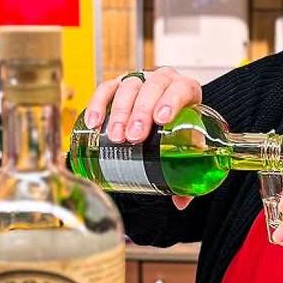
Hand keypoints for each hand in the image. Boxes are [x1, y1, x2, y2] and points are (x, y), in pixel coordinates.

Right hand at [83, 67, 200, 209]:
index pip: (180, 89)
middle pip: (151, 88)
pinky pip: (106, 89)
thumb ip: (188, 172)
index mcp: (186, 90)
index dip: (171, 100)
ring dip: (120, 112)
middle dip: (140, 113)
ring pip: (128, 87)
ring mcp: (139, 81)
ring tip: (115, 136)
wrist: (168, 116)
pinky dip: (98, 103)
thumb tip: (181, 202)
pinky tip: (93, 123)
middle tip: (133, 138)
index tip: (162, 119)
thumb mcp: (189, 146)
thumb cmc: (181, 130)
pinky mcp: (118, 85)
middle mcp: (163, 80)